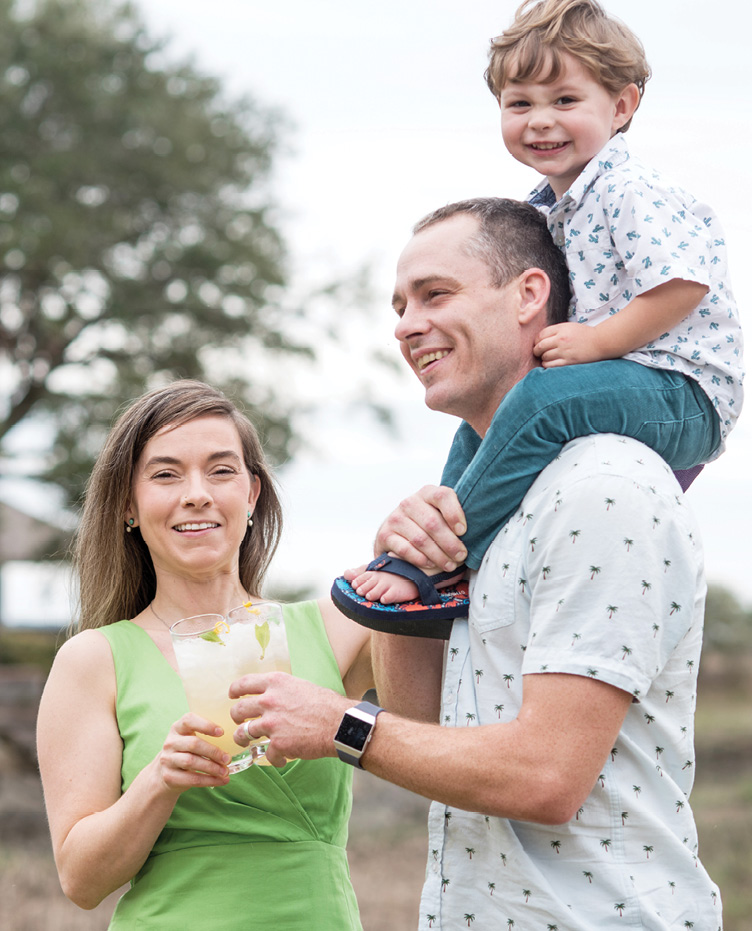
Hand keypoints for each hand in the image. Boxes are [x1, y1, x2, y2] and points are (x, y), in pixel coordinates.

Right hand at [154, 713, 230, 790]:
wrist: (165, 772)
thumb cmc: (186, 751)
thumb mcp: (191, 738)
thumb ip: (206, 734)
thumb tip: (236, 736)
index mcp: (178, 728)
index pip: (189, 720)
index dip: (206, 725)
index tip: (222, 732)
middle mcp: (170, 742)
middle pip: (193, 744)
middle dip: (213, 752)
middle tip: (228, 758)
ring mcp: (167, 759)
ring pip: (191, 762)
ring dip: (212, 768)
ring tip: (225, 771)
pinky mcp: (169, 776)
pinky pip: (191, 779)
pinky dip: (209, 781)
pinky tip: (221, 781)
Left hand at [229, 672, 350, 767]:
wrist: (340, 724)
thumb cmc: (326, 705)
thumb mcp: (301, 686)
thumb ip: (283, 690)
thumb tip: (273, 696)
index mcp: (276, 683)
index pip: (244, 684)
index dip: (235, 690)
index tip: (233, 696)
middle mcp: (269, 701)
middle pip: (238, 710)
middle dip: (236, 718)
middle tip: (240, 722)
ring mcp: (271, 723)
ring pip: (243, 733)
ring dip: (243, 739)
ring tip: (248, 743)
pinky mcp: (277, 744)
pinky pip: (265, 753)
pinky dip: (273, 757)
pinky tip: (281, 758)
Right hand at [373, 485, 466, 572]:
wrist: (395, 532)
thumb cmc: (426, 524)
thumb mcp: (439, 514)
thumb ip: (453, 518)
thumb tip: (477, 531)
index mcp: (427, 493)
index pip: (442, 496)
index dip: (455, 514)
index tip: (463, 531)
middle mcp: (409, 502)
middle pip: (433, 523)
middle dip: (450, 543)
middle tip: (461, 556)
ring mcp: (396, 518)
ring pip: (421, 539)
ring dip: (439, 555)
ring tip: (450, 565)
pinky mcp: (385, 534)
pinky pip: (406, 549)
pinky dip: (421, 559)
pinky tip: (431, 564)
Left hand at [533, 321, 606, 365]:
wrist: (600, 342)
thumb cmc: (584, 334)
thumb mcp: (569, 327)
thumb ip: (556, 331)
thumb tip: (541, 339)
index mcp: (561, 329)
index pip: (541, 335)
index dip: (536, 340)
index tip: (537, 343)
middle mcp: (561, 339)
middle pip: (540, 346)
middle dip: (536, 350)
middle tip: (537, 352)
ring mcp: (565, 351)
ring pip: (545, 356)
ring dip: (542, 358)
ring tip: (545, 358)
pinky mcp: (568, 361)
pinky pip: (551, 365)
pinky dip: (547, 365)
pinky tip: (549, 363)